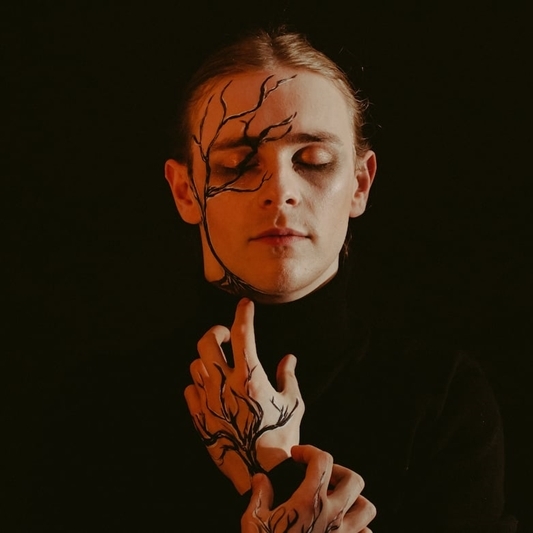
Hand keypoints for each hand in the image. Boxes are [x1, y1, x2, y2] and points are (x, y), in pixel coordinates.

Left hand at [184, 298, 303, 493]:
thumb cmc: (282, 436)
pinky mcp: (199, 416)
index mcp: (250, 377)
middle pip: (207, 342)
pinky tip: (210, 389)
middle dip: (216, 331)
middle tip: (225, 334)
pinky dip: (199, 384)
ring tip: (218, 364)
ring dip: (207, 359)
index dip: (243, 313)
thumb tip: (288, 359)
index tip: (245, 304)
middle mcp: (225, 384)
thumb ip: (288, 376)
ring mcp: (209, 400)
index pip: (242, 333)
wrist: (261, 472)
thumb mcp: (293, 403)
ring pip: (195, 364)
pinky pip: (189, 389)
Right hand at [242, 445, 375, 532]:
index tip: (297, 456)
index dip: (309, 451)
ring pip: (367, 507)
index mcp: (308, 502)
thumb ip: (260, 495)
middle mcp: (332, 516)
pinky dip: (358, 528)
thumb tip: (261, 479)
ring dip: (354, 500)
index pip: (322, 461)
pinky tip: (340, 528)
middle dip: (338, 471)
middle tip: (321, 476)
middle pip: (353, 479)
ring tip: (335, 500)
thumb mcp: (254, 522)